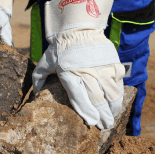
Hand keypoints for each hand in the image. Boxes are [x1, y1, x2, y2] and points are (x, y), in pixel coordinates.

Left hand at [32, 0, 124, 128]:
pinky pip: (118, 80)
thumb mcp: (46, 60)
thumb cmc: (60, 47)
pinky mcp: (112, 62)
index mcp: (69, 75)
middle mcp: (87, 73)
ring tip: (112, 115)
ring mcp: (101, 68)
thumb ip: (39, 77)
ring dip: (113, 107)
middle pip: (98, 100)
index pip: (79, 99)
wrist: (78, 28)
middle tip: (105, 125)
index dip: (87, 113)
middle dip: (103, 116)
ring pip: (111, 93)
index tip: (92, 122)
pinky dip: (118, 91)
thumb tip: (36, 92)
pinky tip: (116, 98)